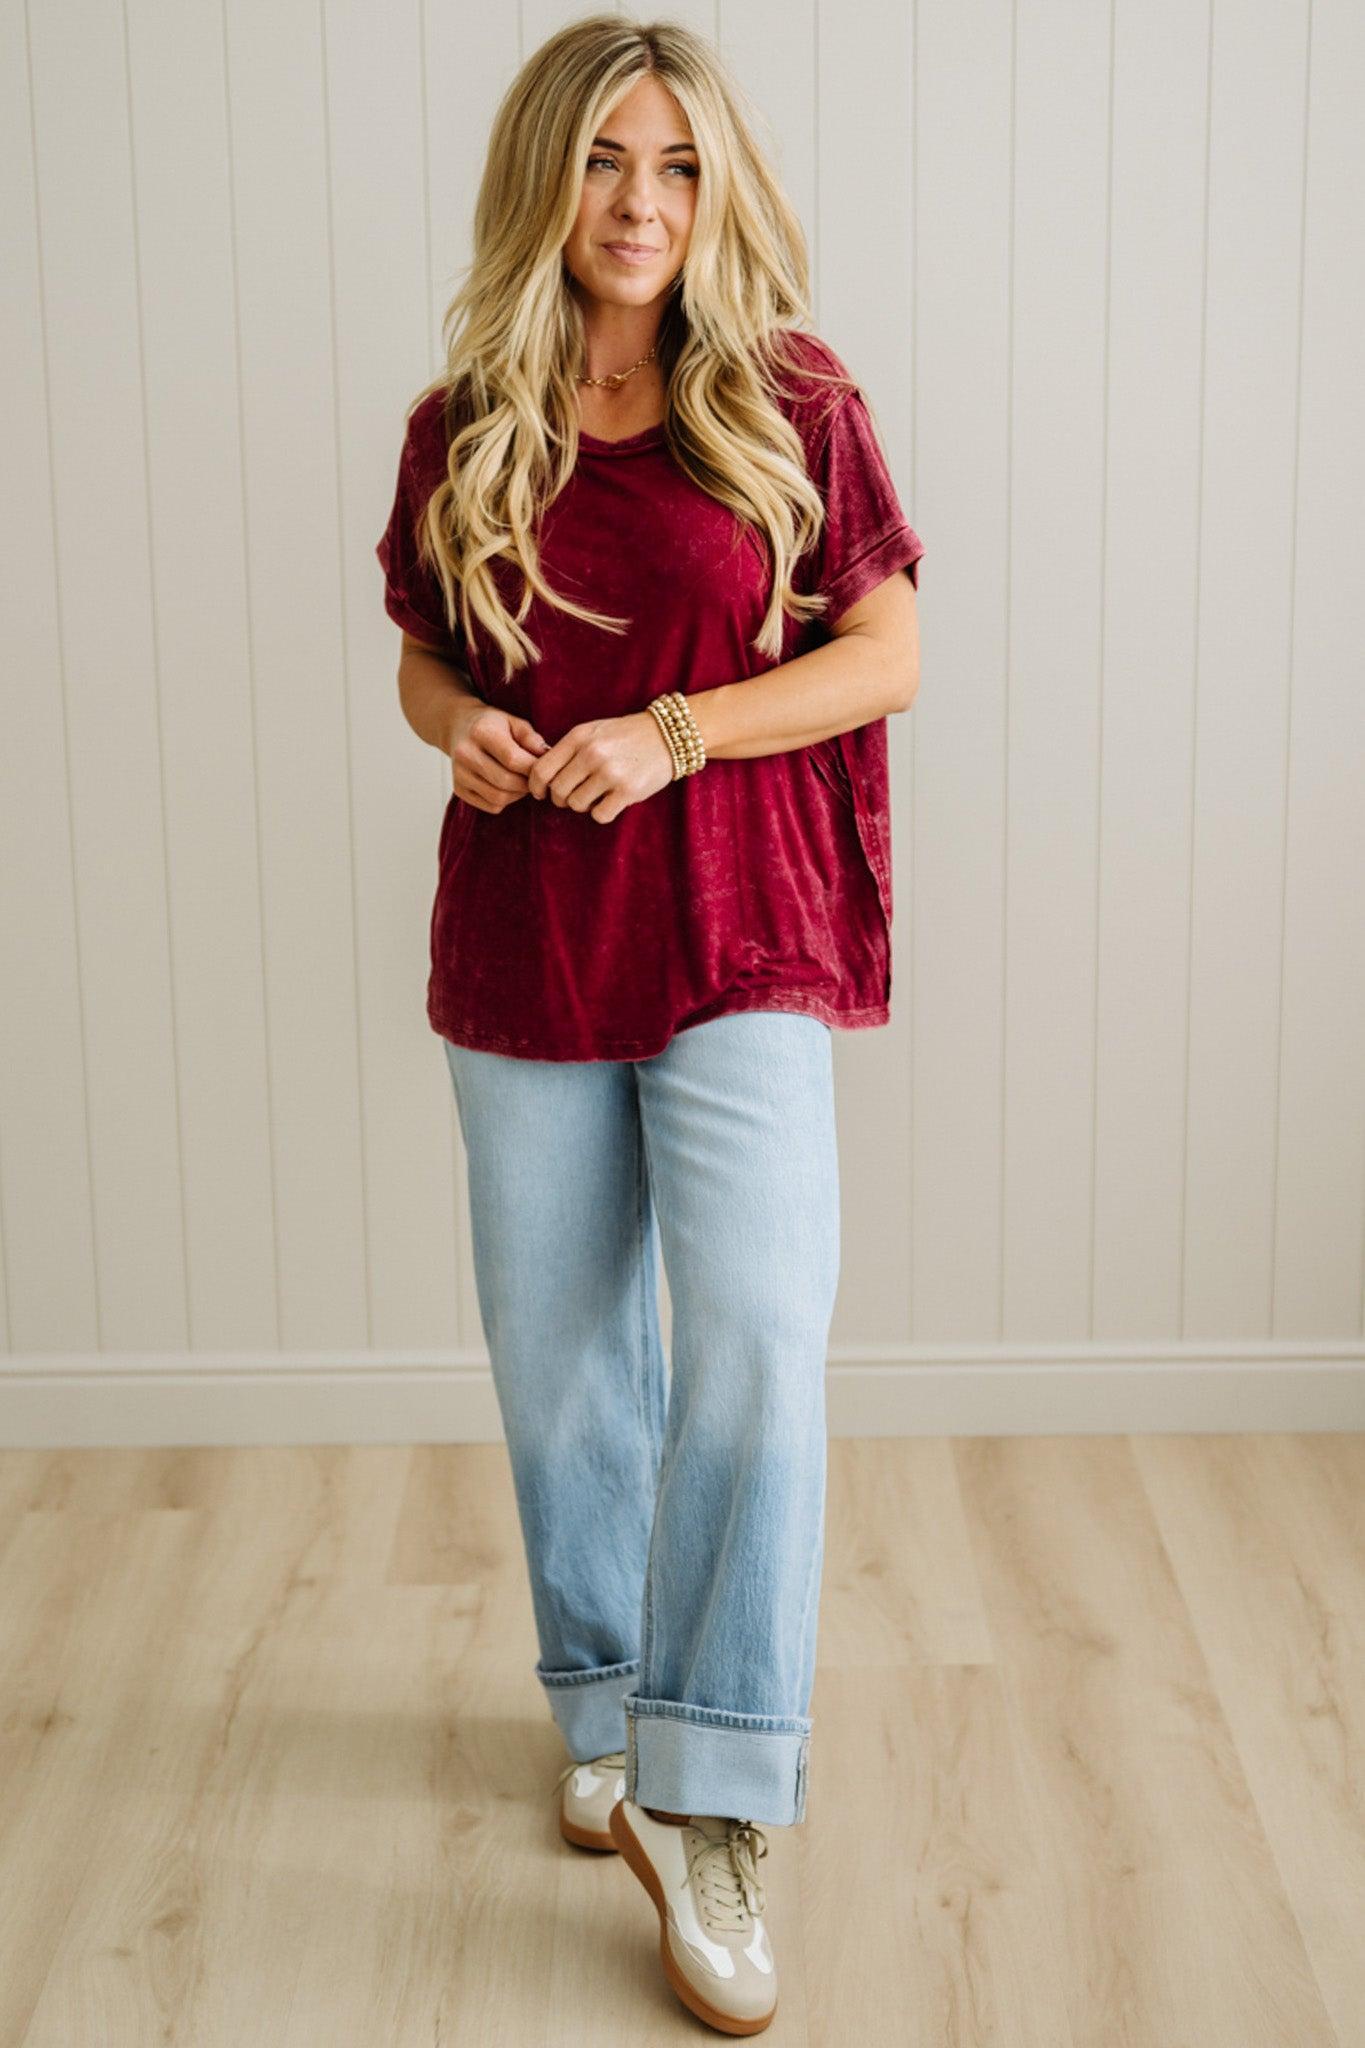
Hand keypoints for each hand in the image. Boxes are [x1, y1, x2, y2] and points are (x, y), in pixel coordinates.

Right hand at [445, 700, 551, 812]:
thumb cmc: (493, 725)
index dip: (533, 768)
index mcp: (481, 732)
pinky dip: (506, 801)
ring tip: (523, 782)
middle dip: (527, 784)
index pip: (512, 759)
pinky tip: (508, 788)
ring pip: (498, 798)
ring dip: (518, 795)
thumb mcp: (514, 722)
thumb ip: (531, 738)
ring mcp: (459, 774)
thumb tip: (546, 756)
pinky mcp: (459, 789)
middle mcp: (465, 753)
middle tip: (536, 779)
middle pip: (505, 782)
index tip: (545, 768)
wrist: (460, 727)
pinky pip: (491, 806)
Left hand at [527, 711, 677, 822]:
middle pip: (557, 791)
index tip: (541, 793)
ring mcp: (610, 773)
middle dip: (561, 798)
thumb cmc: (625, 736)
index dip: (536, 786)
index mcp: (579, 737)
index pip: (541, 770)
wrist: (667, 735)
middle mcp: (592, 754)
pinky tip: (610, 801)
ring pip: (577, 805)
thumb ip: (567, 750)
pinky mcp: (628, 791)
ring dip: (583, 805)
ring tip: (596, 794)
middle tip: (573, 795)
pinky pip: (599, 815)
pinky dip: (602, 812)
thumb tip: (541, 777)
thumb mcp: (593, 732)